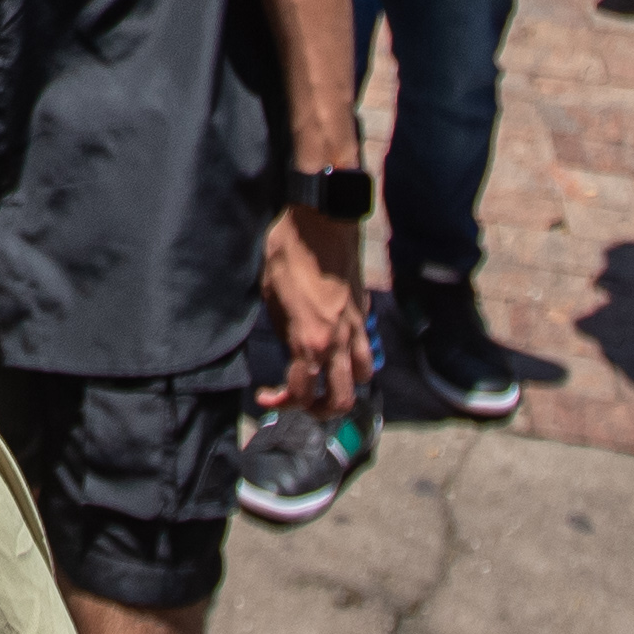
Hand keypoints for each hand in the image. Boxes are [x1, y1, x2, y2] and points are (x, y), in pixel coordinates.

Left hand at [256, 209, 370, 417]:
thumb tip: (288, 350)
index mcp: (308, 342)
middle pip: (340, 401)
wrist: (321, 222)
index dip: (281, 403)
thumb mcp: (269, 297)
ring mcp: (355, 331)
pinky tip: (339, 353)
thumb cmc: (287, 254)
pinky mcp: (364, 316)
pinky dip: (357, 362)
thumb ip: (282, 332)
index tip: (266, 397)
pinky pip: (367, 351)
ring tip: (326, 382)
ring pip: (362, 380)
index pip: (301, 394)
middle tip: (302, 402)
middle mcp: (336, 344)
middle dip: (320, 411)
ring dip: (344, 387)